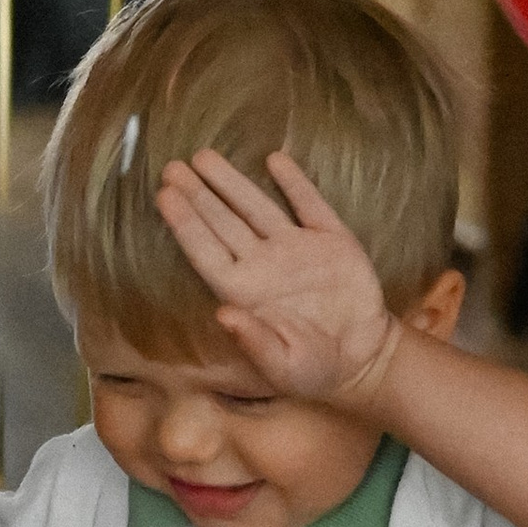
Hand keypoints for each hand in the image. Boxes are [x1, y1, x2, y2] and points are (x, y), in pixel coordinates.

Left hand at [153, 149, 398, 406]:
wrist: (362, 358)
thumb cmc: (312, 369)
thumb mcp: (283, 366)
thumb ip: (254, 342)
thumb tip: (224, 315)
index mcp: (245, 292)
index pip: (206, 251)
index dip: (185, 224)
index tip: (164, 196)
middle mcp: (264, 264)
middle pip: (223, 222)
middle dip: (198, 194)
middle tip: (171, 167)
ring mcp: (295, 249)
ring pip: (256, 207)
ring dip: (231, 182)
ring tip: (203, 157)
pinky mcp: (331, 240)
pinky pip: (309, 205)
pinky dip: (294, 183)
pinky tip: (275, 159)